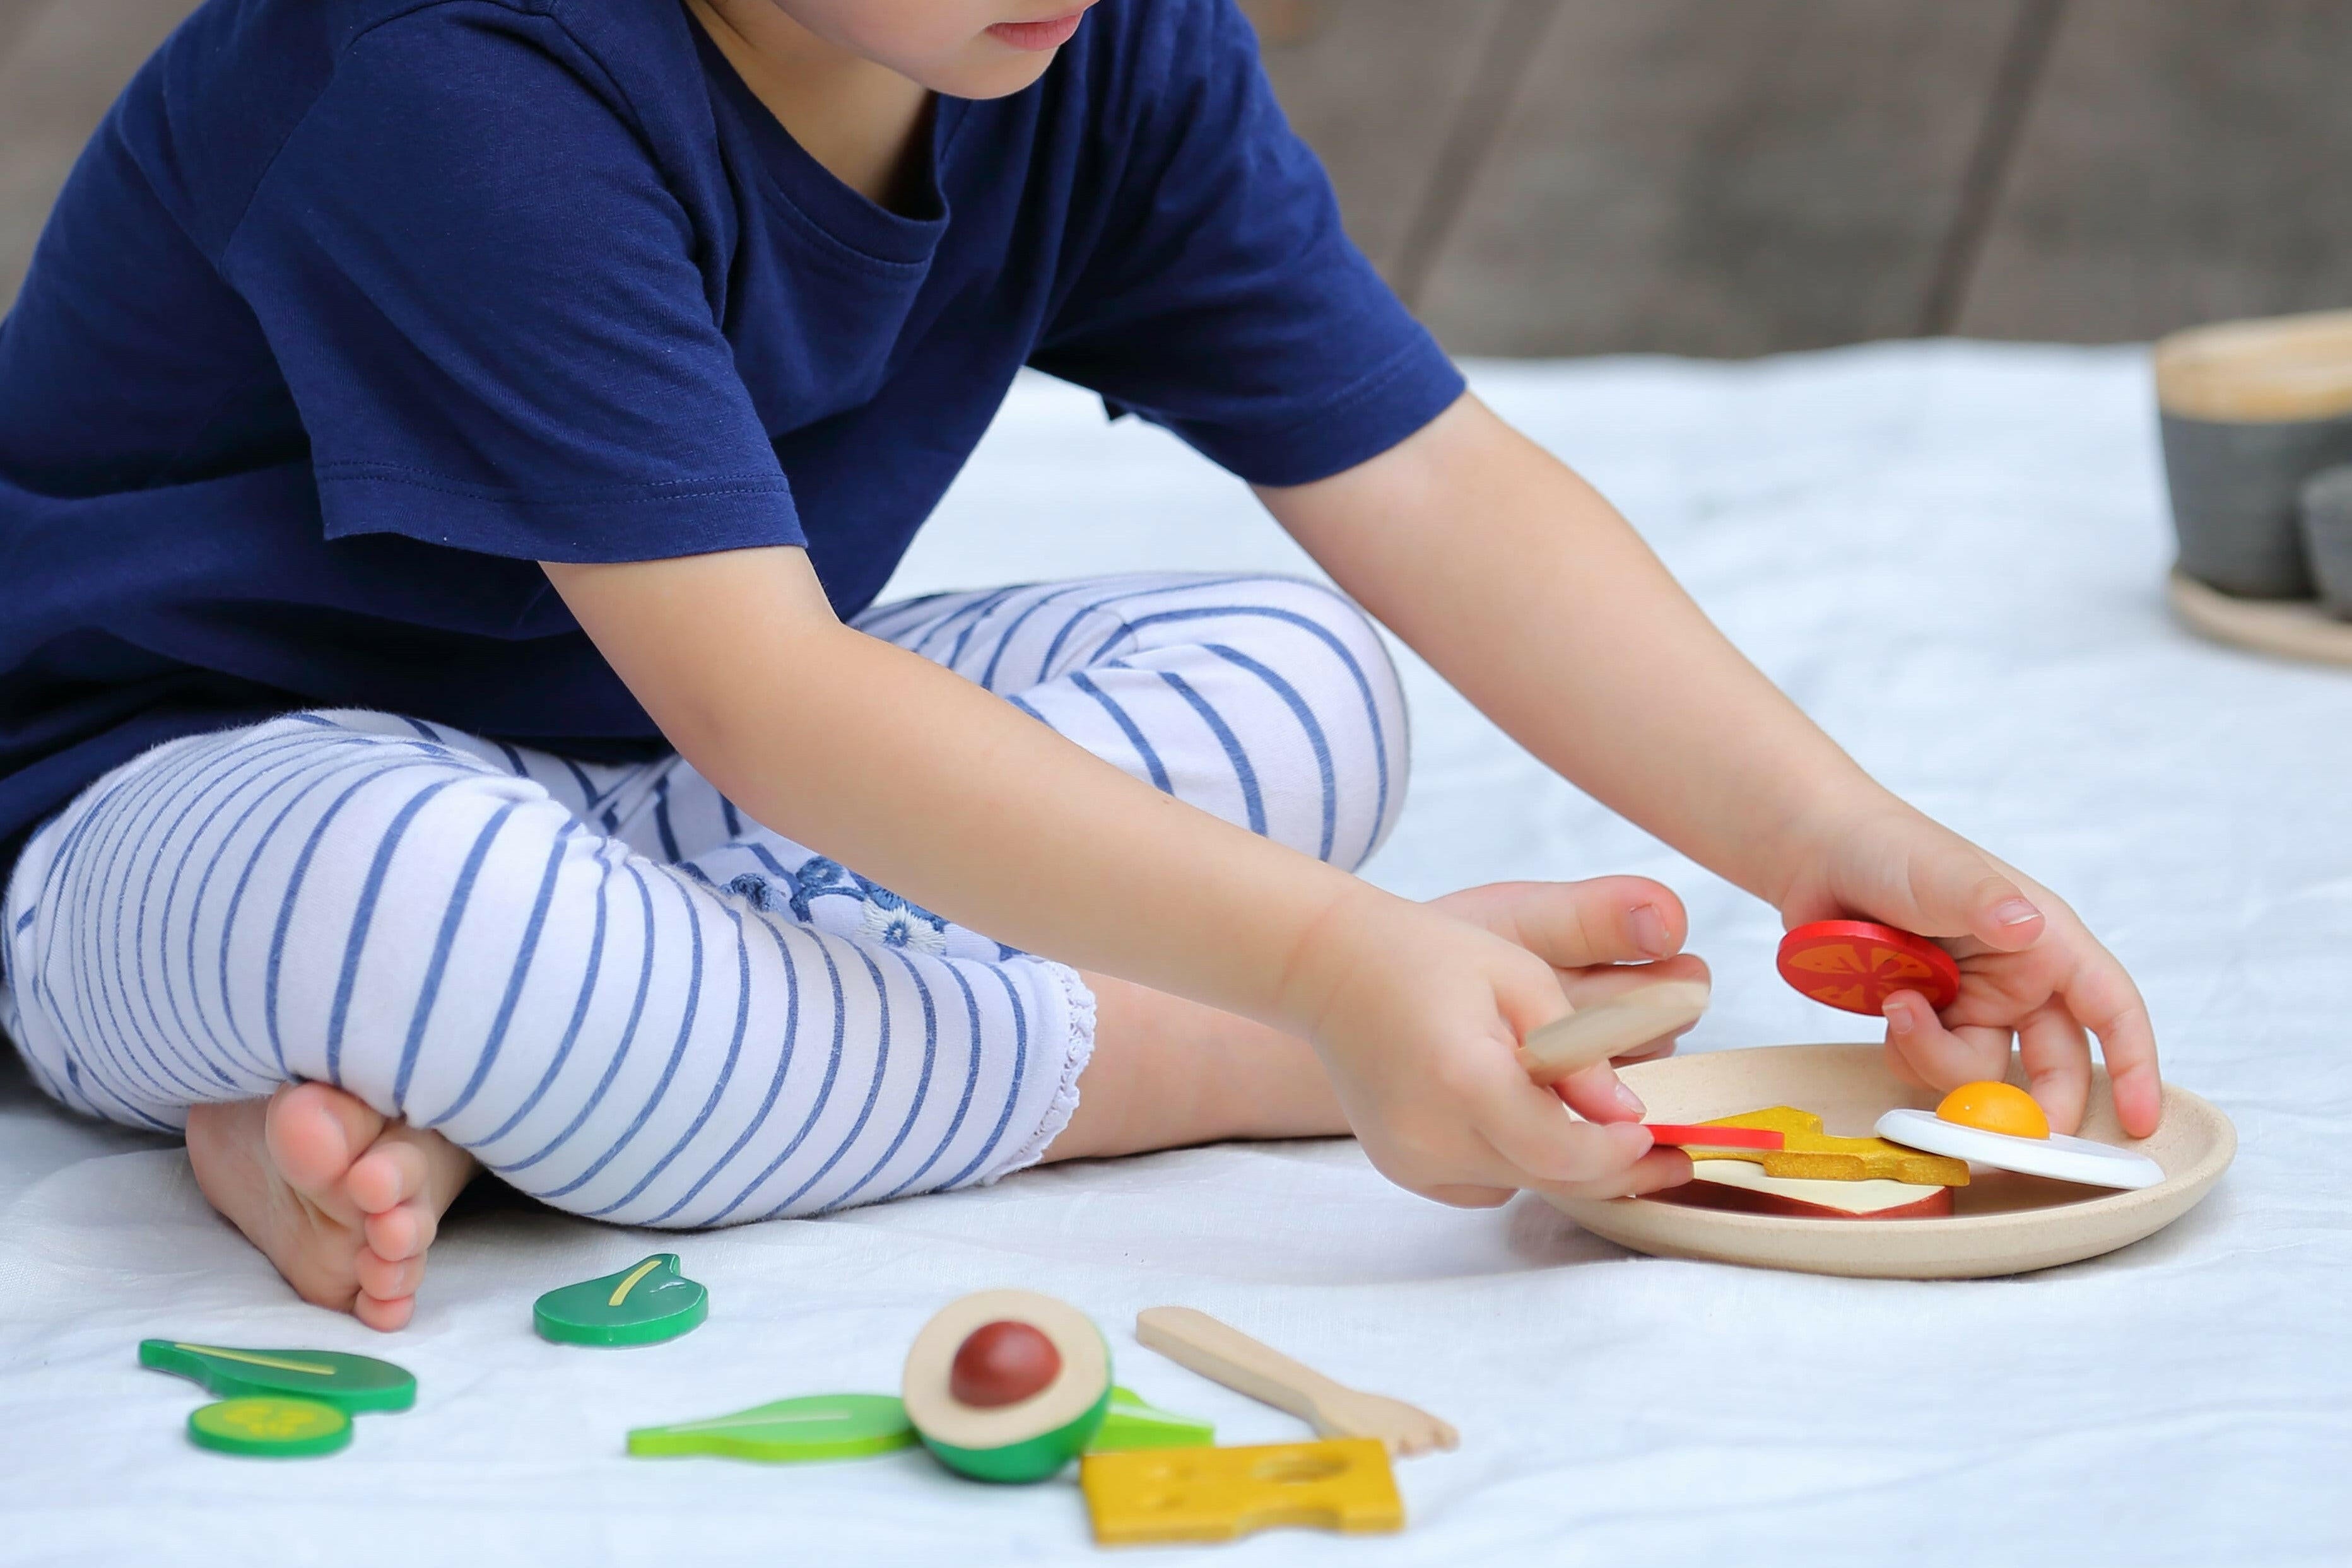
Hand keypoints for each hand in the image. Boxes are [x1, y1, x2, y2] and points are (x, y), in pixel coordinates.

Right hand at [1280, 879, 1698, 1207]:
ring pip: (1520, 1183)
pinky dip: (1514, 1157)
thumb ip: (1579, 1048)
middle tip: (1669, 1159)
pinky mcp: (1402, 1167)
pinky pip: (1484, 1181)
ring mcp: (1411, 1158)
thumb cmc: (1430, 956)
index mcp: (1465, 1079)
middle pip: (1548, 1179)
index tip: (1652, 1133)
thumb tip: (1629, 1114)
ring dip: (1561, 1159)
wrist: (1331, 970)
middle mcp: (1431, 1134)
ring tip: (1589, 1120)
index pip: (1563, 1151)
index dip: (1618, 1153)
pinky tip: (1513, 1111)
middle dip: (1612, 1169)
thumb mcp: (1520, 977)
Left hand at [1777, 802, 2159, 1136]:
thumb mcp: (1943, 871)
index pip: (2110, 1008)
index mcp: (2045, 942)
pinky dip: (1908, 1054)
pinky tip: (1886, 1008)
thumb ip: (1983, 900)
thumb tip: (2025, 924)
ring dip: (1938, 1058)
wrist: (1815, 855)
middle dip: (2034, 1104)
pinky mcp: (1928, 1020)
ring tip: (1899, 1002)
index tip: (2138, 1122)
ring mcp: (1972, 1003)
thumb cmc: (1891, 848)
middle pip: (2053, 1066)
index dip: (2133, 1065)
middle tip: (2000, 1133)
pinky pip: (1930, 1068)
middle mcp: (2018, 980)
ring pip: (1981, 1074)